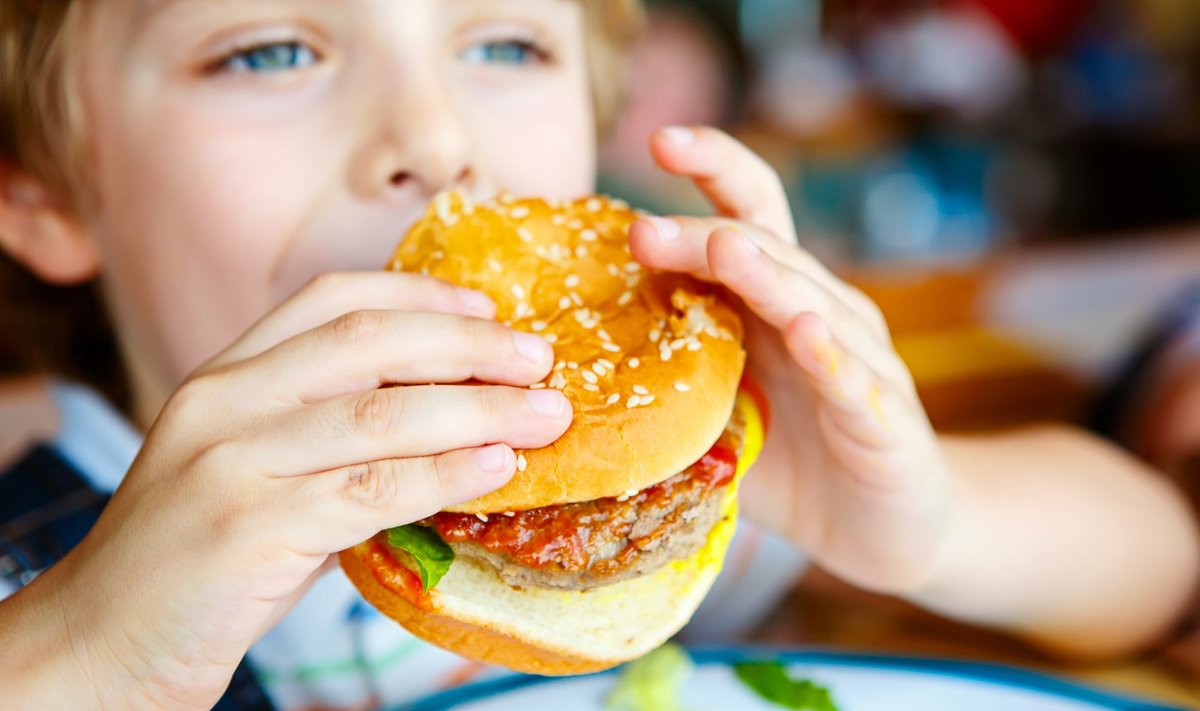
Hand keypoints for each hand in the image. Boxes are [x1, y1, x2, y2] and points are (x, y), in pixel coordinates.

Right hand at [19, 272, 572, 708]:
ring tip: (547, 415)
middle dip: (468, 346)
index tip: (489, 310)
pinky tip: (496, 468)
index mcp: (226, 377)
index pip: (330, 299)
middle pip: (368, 342)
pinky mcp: (246, 529)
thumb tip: (451, 424)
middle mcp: (225, 403)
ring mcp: (230, 462)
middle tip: (542, 360)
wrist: (100, 644)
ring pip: (380, 415)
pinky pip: (370, 489)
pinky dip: (444, 474)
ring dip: (479, 410)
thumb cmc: (197, 562)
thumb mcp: (257, 474)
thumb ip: (332, 441)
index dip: (420, 294)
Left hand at [629, 126, 950, 593]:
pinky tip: (804, 333)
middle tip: (642, 230)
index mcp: (776, 303)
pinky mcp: (884, 418)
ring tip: (723, 250)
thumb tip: (568, 361)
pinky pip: (854, 381)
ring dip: (765, 276)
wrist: (884, 529)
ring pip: (812, 303)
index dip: (713, 169)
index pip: (747, 215)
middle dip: (703, 235)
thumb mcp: (719, 411)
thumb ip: (670, 375)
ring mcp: (858, 362)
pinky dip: (831, 356)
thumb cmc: (793, 460)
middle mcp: (822, 315)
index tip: (657, 140)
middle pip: (765, 252)